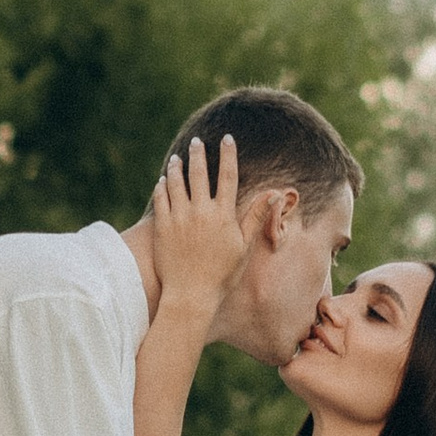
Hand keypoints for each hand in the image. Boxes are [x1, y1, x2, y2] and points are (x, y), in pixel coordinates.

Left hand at [148, 134, 247, 312]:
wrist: (191, 296)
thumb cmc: (222, 275)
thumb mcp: (244, 246)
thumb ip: (256, 217)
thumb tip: (274, 194)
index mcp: (223, 215)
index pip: (227, 176)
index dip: (228, 155)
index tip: (227, 139)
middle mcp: (200, 211)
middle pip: (199, 173)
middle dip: (199, 154)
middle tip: (197, 142)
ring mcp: (179, 218)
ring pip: (177, 183)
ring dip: (178, 167)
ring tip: (178, 157)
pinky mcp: (162, 227)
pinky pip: (161, 199)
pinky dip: (163, 186)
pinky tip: (164, 180)